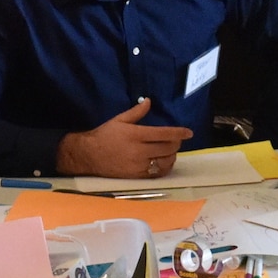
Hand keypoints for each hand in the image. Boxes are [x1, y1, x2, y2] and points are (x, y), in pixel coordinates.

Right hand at [55, 97, 193, 178]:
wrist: (89, 156)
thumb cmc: (105, 135)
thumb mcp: (119, 120)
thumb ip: (136, 112)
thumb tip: (148, 101)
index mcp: (136, 134)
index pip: (164, 134)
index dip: (179, 133)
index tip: (189, 132)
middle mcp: (139, 151)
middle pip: (168, 148)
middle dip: (176, 143)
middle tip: (177, 140)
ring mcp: (138, 165)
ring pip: (165, 162)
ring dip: (172, 156)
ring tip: (171, 151)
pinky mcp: (136, 176)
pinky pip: (157, 173)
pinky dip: (164, 167)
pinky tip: (164, 162)